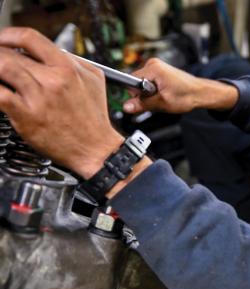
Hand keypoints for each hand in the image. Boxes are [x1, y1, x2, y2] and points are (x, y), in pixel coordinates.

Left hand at [0, 27, 123, 178]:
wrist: (96, 149)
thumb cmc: (94, 119)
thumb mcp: (94, 80)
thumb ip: (74, 61)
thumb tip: (52, 50)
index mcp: (67, 68)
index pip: (29, 37)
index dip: (9, 35)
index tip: (3, 41)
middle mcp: (52, 80)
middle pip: (9, 53)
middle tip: (0, 61)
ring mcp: (38, 97)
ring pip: (1, 68)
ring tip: (0, 77)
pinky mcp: (26, 116)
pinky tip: (0, 93)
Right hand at [122, 58, 238, 113]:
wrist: (200, 93)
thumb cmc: (187, 95)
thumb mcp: (162, 103)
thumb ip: (142, 104)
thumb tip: (126, 106)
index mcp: (153, 68)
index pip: (130, 82)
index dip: (136, 95)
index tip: (145, 101)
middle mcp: (153, 64)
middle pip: (135, 83)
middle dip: (144, 95)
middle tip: (158, 100)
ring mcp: (157, 67)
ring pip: (142, 84)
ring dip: (149, 94)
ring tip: (163, 97)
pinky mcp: (160, 71)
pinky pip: (149, 83)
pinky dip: (154, 91)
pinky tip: (164, 94)